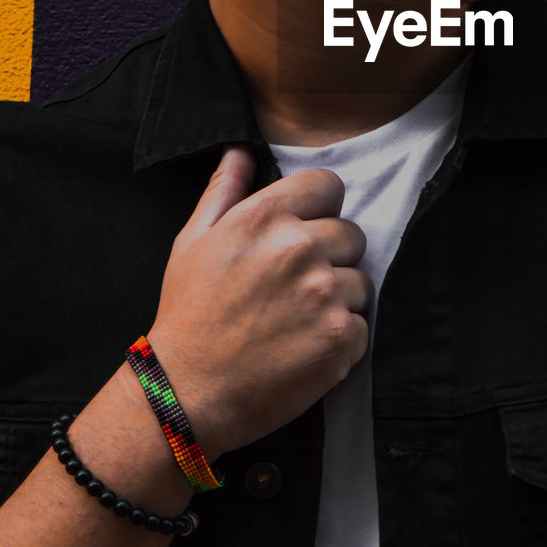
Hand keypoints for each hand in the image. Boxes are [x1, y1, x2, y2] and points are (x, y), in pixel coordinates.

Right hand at [146, 144, 371, 458]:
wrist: (185, 395)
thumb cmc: (187, 315)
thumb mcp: (193, 242)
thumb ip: (224, 191)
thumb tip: (241, 152)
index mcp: (266, 217)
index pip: (329, 185)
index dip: (319, 208)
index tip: (304, 231)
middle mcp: (301, 248)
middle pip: (351, 233)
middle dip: (330, 256)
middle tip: (295, 286)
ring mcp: (326, 293)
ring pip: (360, 281)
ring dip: (338, 299)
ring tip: (296, 321)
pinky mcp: (342, 338)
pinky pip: (361, 325)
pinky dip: (340, 338)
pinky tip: (304, 348)